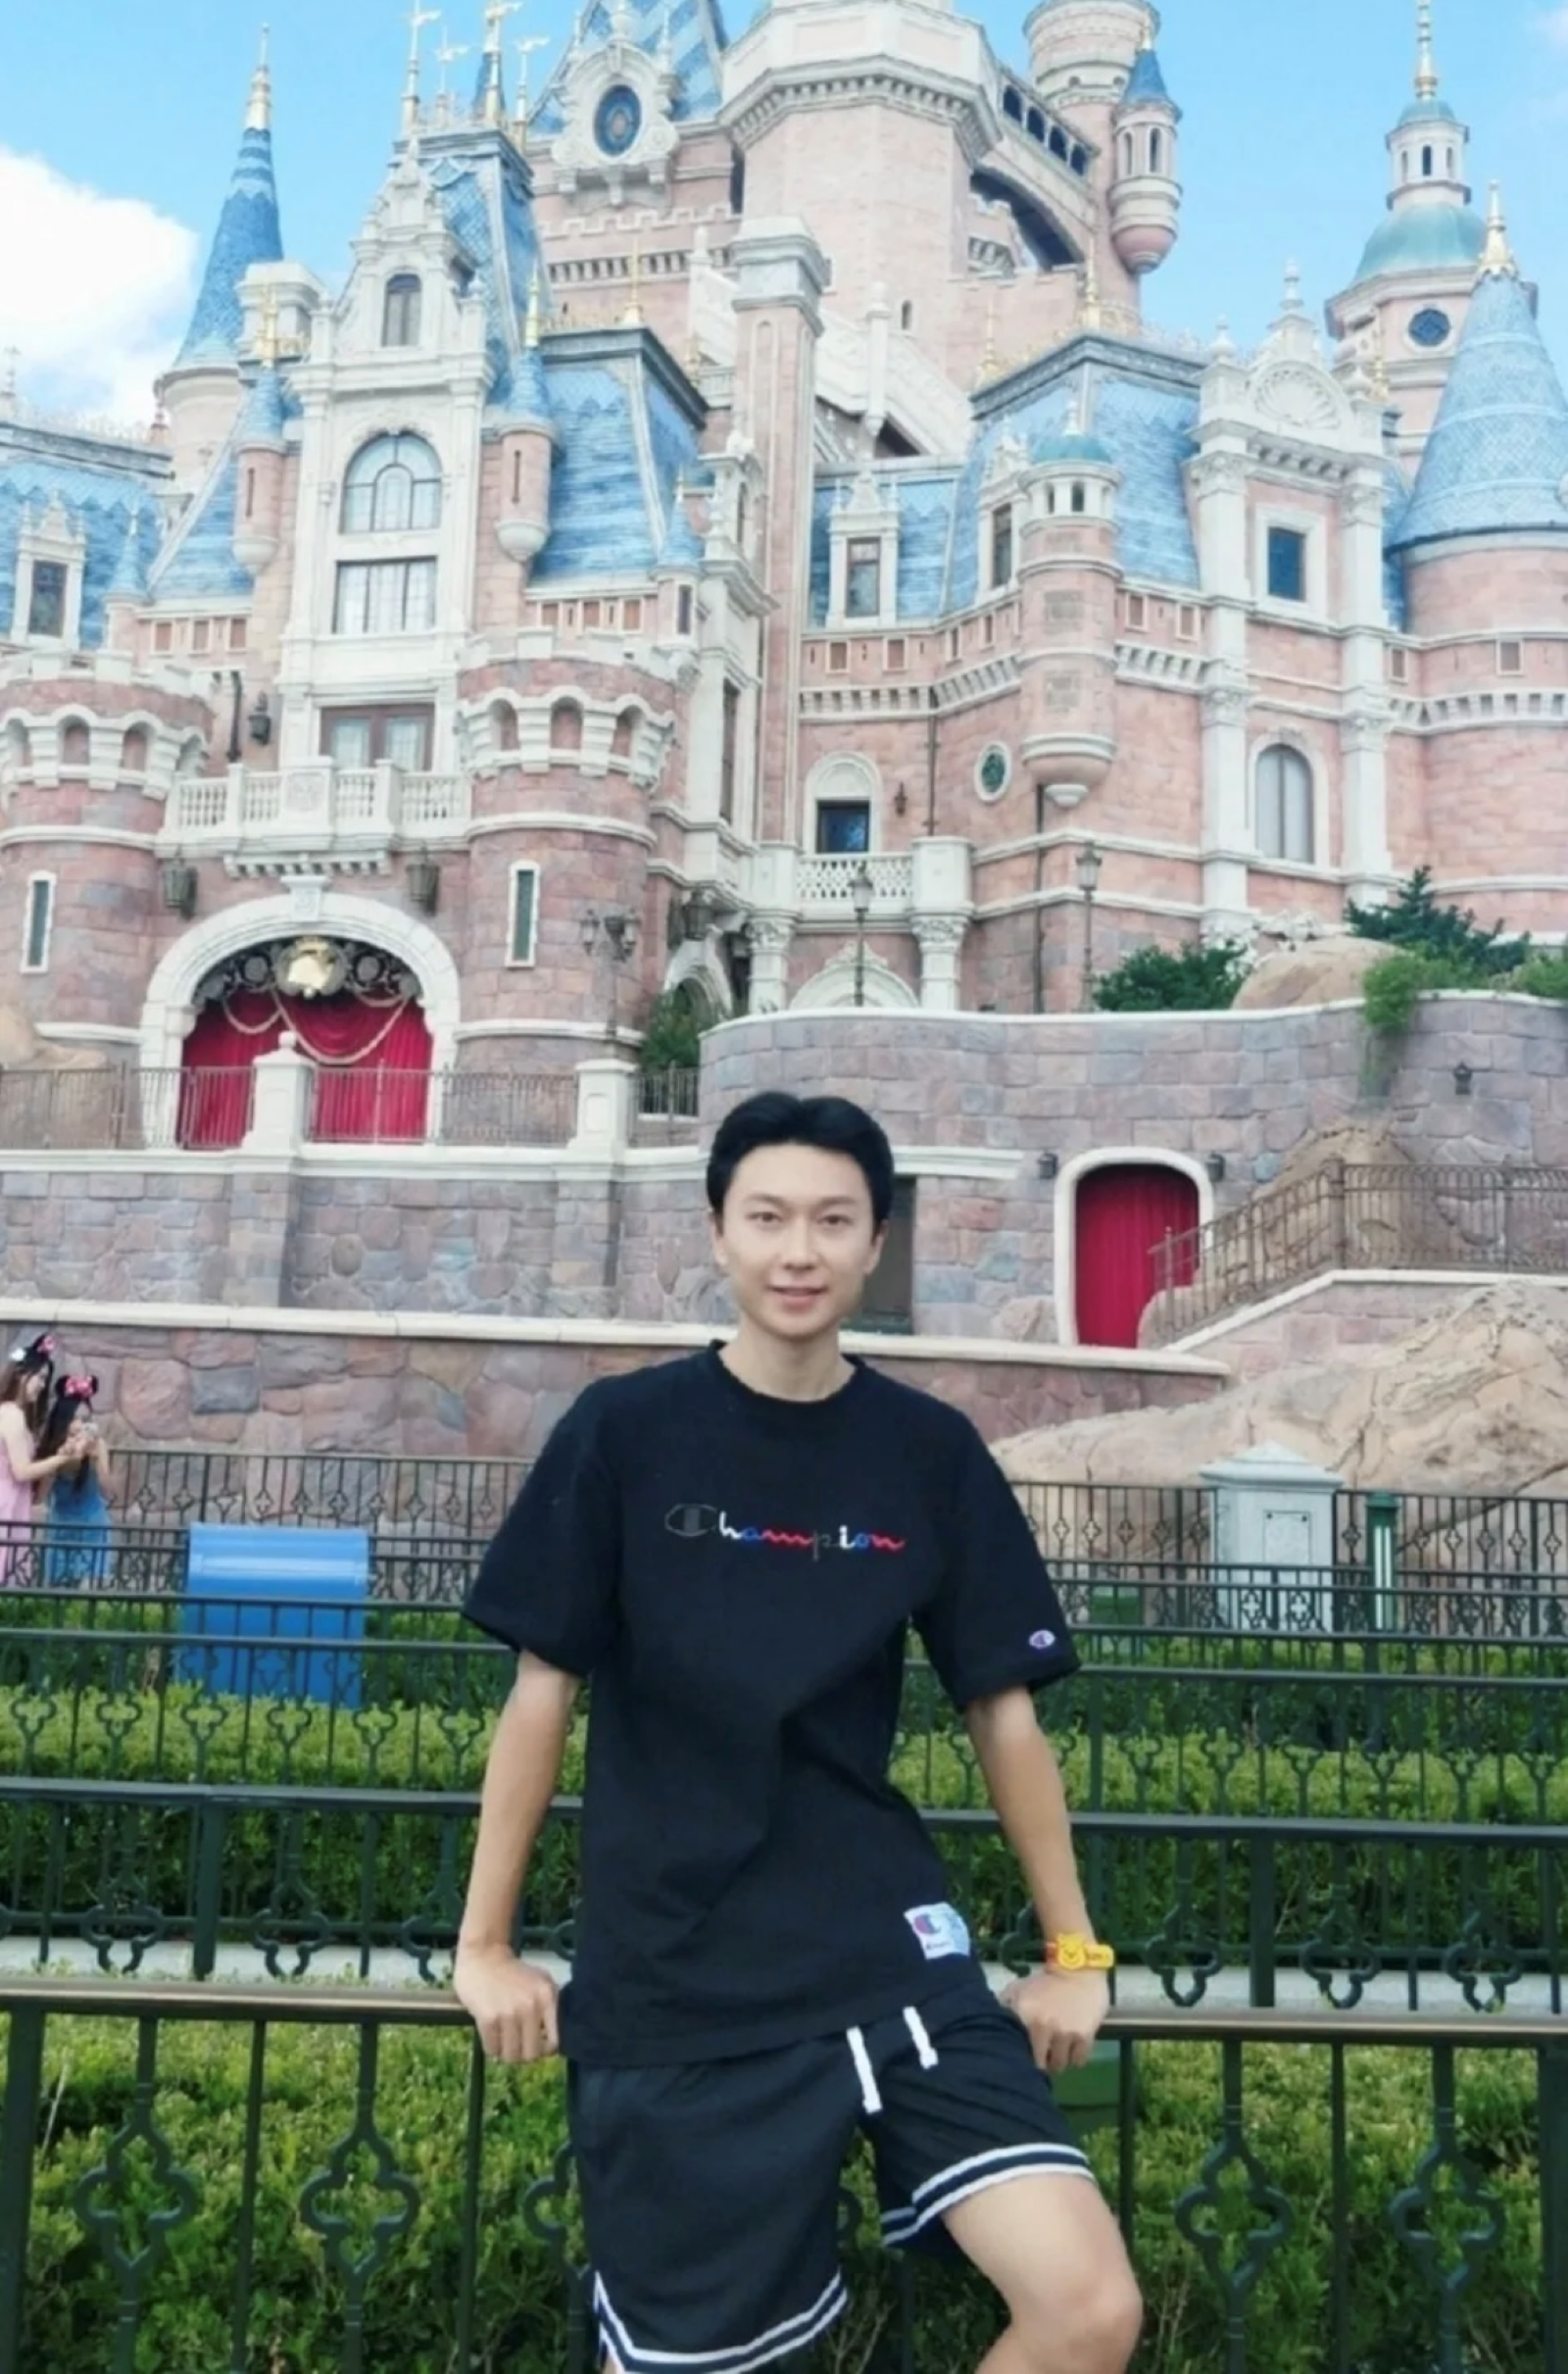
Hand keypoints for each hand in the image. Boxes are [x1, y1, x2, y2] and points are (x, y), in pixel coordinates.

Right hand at [454, 1942, 559, 2062]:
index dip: (545, 2049)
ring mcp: (508, 2014)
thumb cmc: (513, 1973)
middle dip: (524, 2055)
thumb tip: (551, 2044)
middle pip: (532, 2054)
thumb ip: (549, 2009)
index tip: (537, 2044)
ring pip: (512, 2056)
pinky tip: (493, 2035)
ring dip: (507, 2054)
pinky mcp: (488, 2019)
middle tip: (518, 2046)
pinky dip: (492, 2048)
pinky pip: (493, 2050)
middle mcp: (530, 2006)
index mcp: (546, 1996)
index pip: (554, 2042)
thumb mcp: (540, 1982)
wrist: (483, 1955)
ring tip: (504, 2042)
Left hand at [1001, 1967, 1109, 2075]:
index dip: (1020, 2058)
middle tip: (1043, 2059)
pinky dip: (1075, 2058)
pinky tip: (1073, 2049)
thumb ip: (1004, 2005)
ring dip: (1058, 2062)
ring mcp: (1064, 2033)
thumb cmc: (1047, 1982)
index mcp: (1024, 2014)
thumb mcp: (1020, 1988)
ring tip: (1058, 2054)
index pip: (1017, 2050)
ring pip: (1059, 2065)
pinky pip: (1078, 2061)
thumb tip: (990, 2021)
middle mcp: (1043, 2026)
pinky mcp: (1084, 2036)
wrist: (1080, 1970)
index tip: (1023, 2057)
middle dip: (1041, 2064)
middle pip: (1039, 2065)